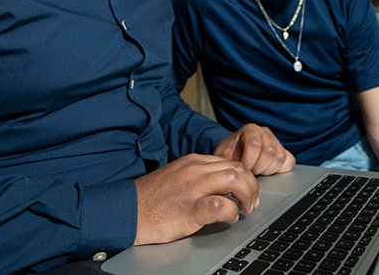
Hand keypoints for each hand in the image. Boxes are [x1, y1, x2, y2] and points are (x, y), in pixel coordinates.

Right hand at [133, 153, 257, 244]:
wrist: (127, 211)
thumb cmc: (152, 198)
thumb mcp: (178, 175)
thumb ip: (199, 175)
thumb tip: (222, 185)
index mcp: (194, 161)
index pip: (231, 162)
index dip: (244, 177)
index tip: (247, 190)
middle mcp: (196, 170)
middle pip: (238, 169)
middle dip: (251, 185)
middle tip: (251, 202)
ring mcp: (193, 188)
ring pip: (235, 180)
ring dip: (247, 196)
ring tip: (246, 209)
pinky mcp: (190, 209)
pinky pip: (221, 206)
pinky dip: (231, 212)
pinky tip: (229, 218)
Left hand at [214, 123, 294, 175]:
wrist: (234, 155)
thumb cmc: (229, 157)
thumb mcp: (223, 157)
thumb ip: (228, 161)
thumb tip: (234, 174)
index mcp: (250, 130)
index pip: (254, 145)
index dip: (248, 161)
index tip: (242, 168)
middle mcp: (264, 132)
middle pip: (269, 152)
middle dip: (258, 168)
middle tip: (250, 171)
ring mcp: (276, 141)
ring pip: (279, 158)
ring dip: (267, 170)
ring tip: (257, 171)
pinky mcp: (284, 151)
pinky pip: (289, 162)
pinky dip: (279, 169)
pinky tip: (268, 170)